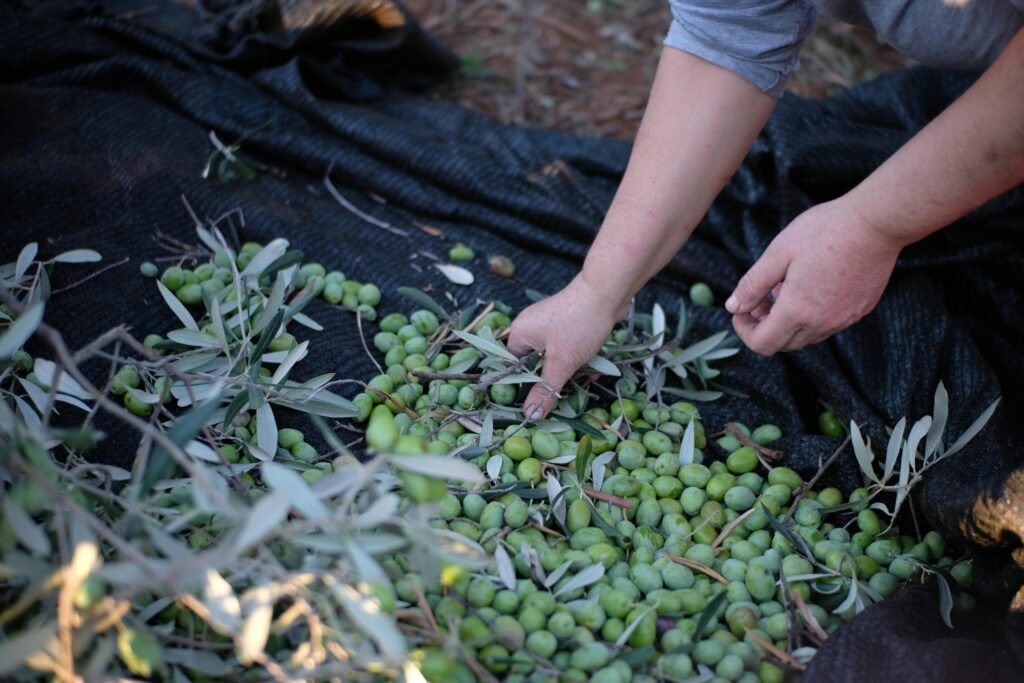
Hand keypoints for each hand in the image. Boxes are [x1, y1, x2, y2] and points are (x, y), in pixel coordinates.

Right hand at [507, 274, 626, 419]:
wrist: (608, 292)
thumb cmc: (579, 325)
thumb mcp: (561, 363)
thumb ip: (545, 390)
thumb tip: (530, 416)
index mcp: (519, 333)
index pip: (512, 367)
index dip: (524, 386)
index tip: (539, 400)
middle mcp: (530, 326)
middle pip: (534, 363)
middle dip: (553, 378)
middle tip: (566, 390)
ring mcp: (549, 322)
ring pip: (554, 356)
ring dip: (569, 369)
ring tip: (586, 376)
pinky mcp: (567, 321)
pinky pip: (567, 346)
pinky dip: (577, 357)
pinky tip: (593, 366)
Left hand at [725, 198, 902, 354]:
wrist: (876, 222)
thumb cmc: (824, 231)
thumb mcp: (777, 254)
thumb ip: (752, 285)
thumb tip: (733, 307)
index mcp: (797, 311)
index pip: (762, 344)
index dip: (744, 332)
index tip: (741, 310)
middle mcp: (822, 323)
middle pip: (783, 344)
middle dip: (764, 326)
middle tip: (760, 297)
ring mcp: (845, 319)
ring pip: (806, 336)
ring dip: (787, 321)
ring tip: (783, 287)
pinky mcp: (860, 310)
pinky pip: (828, 325)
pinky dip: (810, 316)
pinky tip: (810, 285)